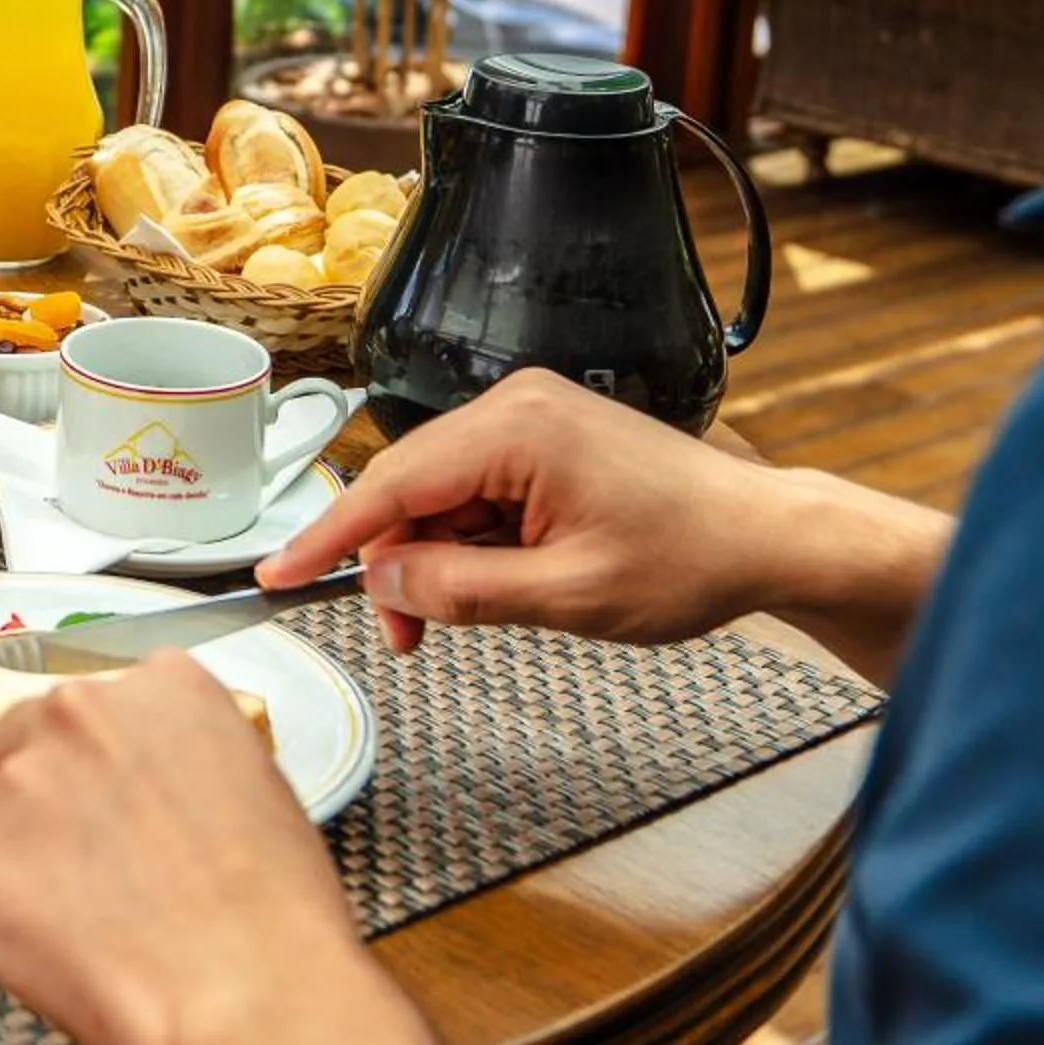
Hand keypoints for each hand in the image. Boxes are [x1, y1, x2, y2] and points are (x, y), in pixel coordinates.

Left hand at [0, 654, 454, 1044]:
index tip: (121, 796)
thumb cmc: (272, 910)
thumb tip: (152, 781)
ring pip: (1, 808)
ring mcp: (20, 782)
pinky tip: (74, 944)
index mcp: (160, 685)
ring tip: (99, 916)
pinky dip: (15, 911)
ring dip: (33, 850)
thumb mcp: (259, 788)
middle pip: (32, 735)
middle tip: (100, 862)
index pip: (103, 699)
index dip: (108, 757)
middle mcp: (78, 712)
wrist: (243, 995)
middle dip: (54, 791)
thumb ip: (185, 755)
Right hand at [262, 370, 948, 683]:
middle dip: (397, 565)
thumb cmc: (689, 559)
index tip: (277, 573)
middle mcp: (515, 405)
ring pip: (439, 492)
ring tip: (460, 619)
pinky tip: (493, 581)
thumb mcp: (567, 596)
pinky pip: (475, 488)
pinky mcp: (544, 435)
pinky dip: (469, 540)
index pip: (392, 484)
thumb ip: (463, 590)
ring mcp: (530, 415)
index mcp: (518, 430)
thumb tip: (384, 585)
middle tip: (407, 640)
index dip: (327, 535)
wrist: (765, 538)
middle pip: (409, 487)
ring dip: (436, 558)